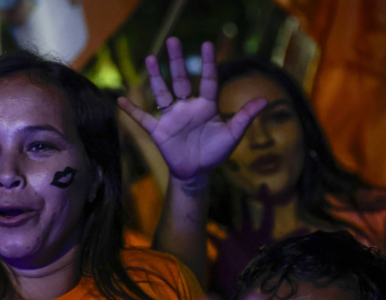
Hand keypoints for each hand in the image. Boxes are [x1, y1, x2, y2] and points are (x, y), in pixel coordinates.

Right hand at [118, 38, 265, 182]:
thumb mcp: (232, 134)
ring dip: (155, 77)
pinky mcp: (158, 130)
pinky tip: (120, 101)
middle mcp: (187, 106)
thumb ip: (245, 116)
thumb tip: (265, 100)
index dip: (209, 63)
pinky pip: (143, 118)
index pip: (208, 80)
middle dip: (177, 61)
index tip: (207, 44)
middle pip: (181, 80)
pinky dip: (131, 111)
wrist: (196, 172)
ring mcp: (171, 117)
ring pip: (162, 92)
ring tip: (149, 58)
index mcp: (206, 105)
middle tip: (173, 40)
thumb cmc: (215, 152)